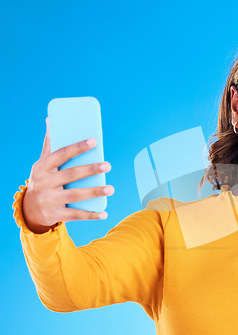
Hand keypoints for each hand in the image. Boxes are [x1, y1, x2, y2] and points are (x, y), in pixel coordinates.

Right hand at [22, 117, 114, 232]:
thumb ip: (50, 144)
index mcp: (42, 167)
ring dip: (94, 192)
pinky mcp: (56, 214)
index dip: (78, 147)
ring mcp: (50, 200)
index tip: (94, 141)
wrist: (29, 209)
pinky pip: (76, 215)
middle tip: (108, 165)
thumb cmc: (42, 179)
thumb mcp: (42, 163)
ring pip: (75, 196)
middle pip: (70, 175)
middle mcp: (45, 183)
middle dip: (90, 169)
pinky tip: (104, 213)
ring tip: (111, 188)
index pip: (61, 154)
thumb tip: (52, 119)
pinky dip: (91, 215)